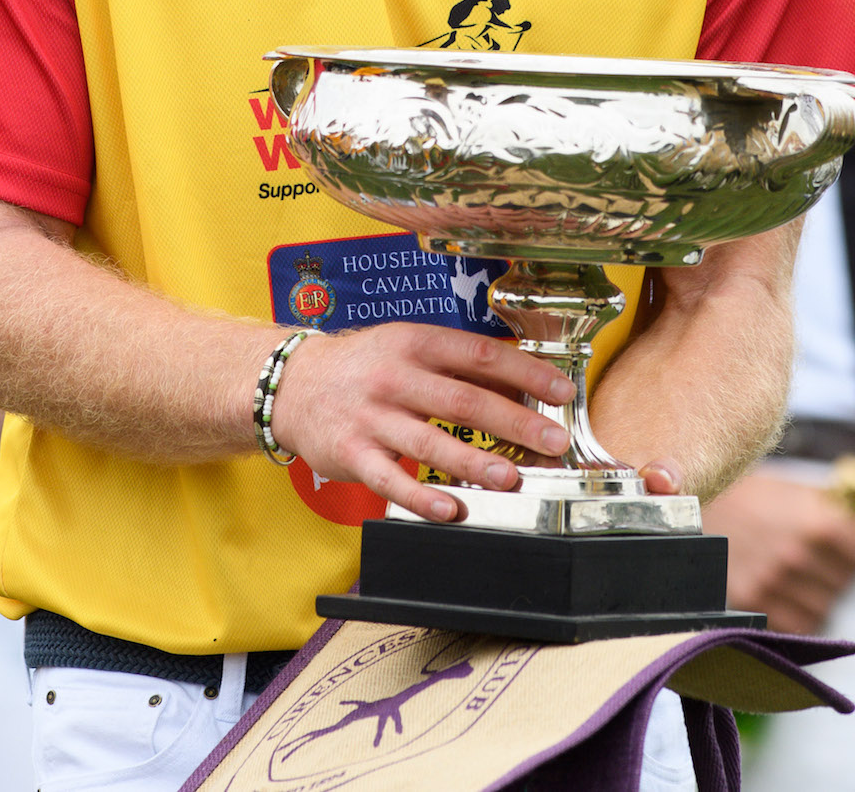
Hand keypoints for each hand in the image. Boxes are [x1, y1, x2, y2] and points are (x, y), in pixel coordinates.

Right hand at [270, 324, 575, 521]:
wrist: (293, 383)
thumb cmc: (365, 366)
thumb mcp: (408, 347)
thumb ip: (458, 367)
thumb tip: (521, 385)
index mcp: (415, 343)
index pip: (480, 355)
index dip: (525, 372)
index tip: (561, 391)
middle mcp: (395, 376)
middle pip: (462, 400)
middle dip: (514, 422)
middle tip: (551, 442)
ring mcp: (372, 416)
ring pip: (429, 442)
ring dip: (473, 463)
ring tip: (510, 478)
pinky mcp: (352, 453)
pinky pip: (391, 480)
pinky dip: (423, 498)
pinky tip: (453, 510)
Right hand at [704, 471, 854, 633]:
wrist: (691, 503)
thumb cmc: (748, 492)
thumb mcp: (792, 488)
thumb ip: (834, 506)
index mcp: (815, 523)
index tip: (849, 548)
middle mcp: (797, 556)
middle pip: (845, 584)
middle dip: (838, 572)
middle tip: (822, 562)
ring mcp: (774, 582)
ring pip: (823, 608)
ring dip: (818, 595)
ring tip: (803, 578)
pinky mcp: (752, 601)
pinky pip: (795, 624)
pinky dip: (798, 614)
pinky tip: (787, 595)